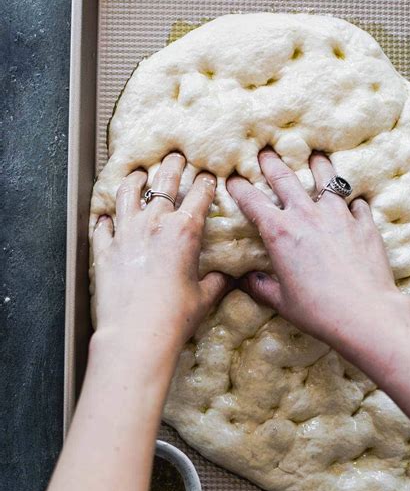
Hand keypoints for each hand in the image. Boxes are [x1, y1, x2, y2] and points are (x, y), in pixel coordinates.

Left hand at [92, 153, 228, 354]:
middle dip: (173, 166)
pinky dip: (104, 218)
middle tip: (176, 157)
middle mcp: (154, 223)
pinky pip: (102, 225)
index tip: (207, 178)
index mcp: (185, 231)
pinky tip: (105, 216)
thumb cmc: (174, 317)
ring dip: (135, 179)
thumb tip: (227, 276)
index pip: (199, 195)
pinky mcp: (104, 249)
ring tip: (138, 174)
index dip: (205, 183)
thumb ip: (217, 281)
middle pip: (164, 182)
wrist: (137, 333)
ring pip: (128, 193)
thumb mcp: (205, 297)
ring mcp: (126, 233)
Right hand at [227, 149, 404, 348]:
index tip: (232, 180)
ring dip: (318, 165)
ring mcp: (338, 215)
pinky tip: (352, 202)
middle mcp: (307, 216)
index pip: (252, 201)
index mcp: (279, 233)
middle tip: (265, 153)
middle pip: (285, 178)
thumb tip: (246, 281)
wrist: (364, 313)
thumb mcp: (282, 301)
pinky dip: (351, 201)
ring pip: (326, 178)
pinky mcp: (364, 223)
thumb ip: (261, 287)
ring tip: (315, 157)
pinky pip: (356, 202)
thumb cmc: (318, 310)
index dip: (239, 188)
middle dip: (271, 163)